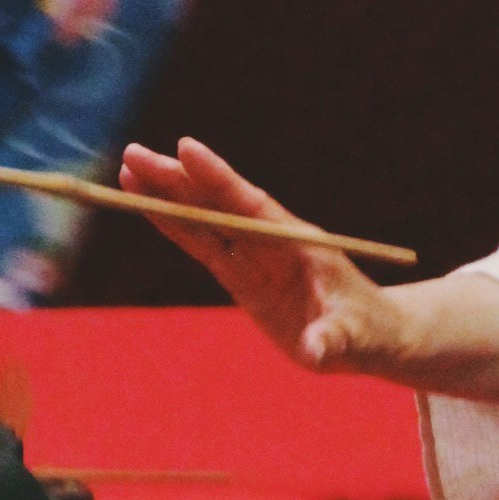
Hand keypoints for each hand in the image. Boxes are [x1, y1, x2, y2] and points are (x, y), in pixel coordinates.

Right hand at [117, 138, 498, 402]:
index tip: (186, 147)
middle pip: (218, 204)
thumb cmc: (366, 334)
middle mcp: (272, 242)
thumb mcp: (353, 341)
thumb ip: (333, 342)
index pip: (252, 205)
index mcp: (297, 245)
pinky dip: (175, 227)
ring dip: (168, 197)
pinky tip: (147, 209)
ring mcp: (255, 257)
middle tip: (134, 154)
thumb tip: (318, 351)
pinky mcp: (242, 276)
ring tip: (129, 171)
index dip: (218, 178)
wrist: (369, 336)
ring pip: (205, 219)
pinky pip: (203, 246)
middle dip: (177, 180)